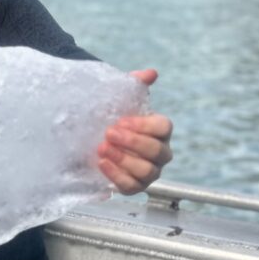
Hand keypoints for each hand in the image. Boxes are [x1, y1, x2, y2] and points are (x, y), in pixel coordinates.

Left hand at [96, 69, 172, 194]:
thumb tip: (151, 73)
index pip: (164, 127)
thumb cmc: (114, 119)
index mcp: (160, 130)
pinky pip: (131, 186)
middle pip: (157, 151)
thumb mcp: (121, 99)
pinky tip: (102, 163)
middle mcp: (160, 153)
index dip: (144, 125)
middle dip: (133, 142)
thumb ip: (135, 84)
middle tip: (109, 133)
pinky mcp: (134, 187)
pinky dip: (117, 176)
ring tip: (103, 148)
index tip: (121, 120)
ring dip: (124, 159)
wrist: (94, 140)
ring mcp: (149, 172)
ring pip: (147, 171)